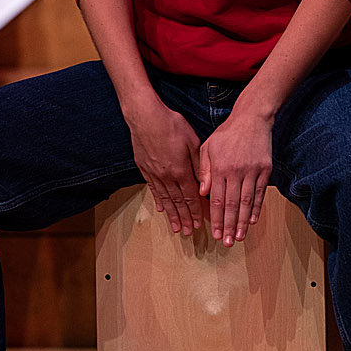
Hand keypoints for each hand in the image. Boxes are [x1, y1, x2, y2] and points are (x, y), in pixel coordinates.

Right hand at [126, 99, 204, 236]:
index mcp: (181, 171)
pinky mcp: (144, 169)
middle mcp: (167, 177)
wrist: (145, 117)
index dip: (196, 212)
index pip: (191, 197)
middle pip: (178, 203)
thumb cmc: (172, 125)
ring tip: (176, 228)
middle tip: (189, 233)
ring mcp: (154, 174)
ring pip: (165, 200)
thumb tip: (205, 184)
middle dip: (185, 219)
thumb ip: (199, 165)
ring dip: (172, 215)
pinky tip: (161, 209)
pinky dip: (158, 201)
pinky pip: (153, 189)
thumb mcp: (192, 142)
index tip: (200, 224)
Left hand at [198, 110, 271, 245]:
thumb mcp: (208, 147)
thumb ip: (204, 170)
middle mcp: (236, 171)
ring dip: (242, 222)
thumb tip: (202, 193)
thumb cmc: (227, 133)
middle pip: (231, 205)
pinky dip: (256, 208)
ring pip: (246, 202)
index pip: (216, 199)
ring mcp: (252, 171)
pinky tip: (252, 220)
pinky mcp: (265, 169)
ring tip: (238, 237)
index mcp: (220, 167)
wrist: (252, 117)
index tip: (214, 233)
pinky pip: (260, 193)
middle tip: (226, 243)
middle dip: (228, 226)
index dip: (215, 219)